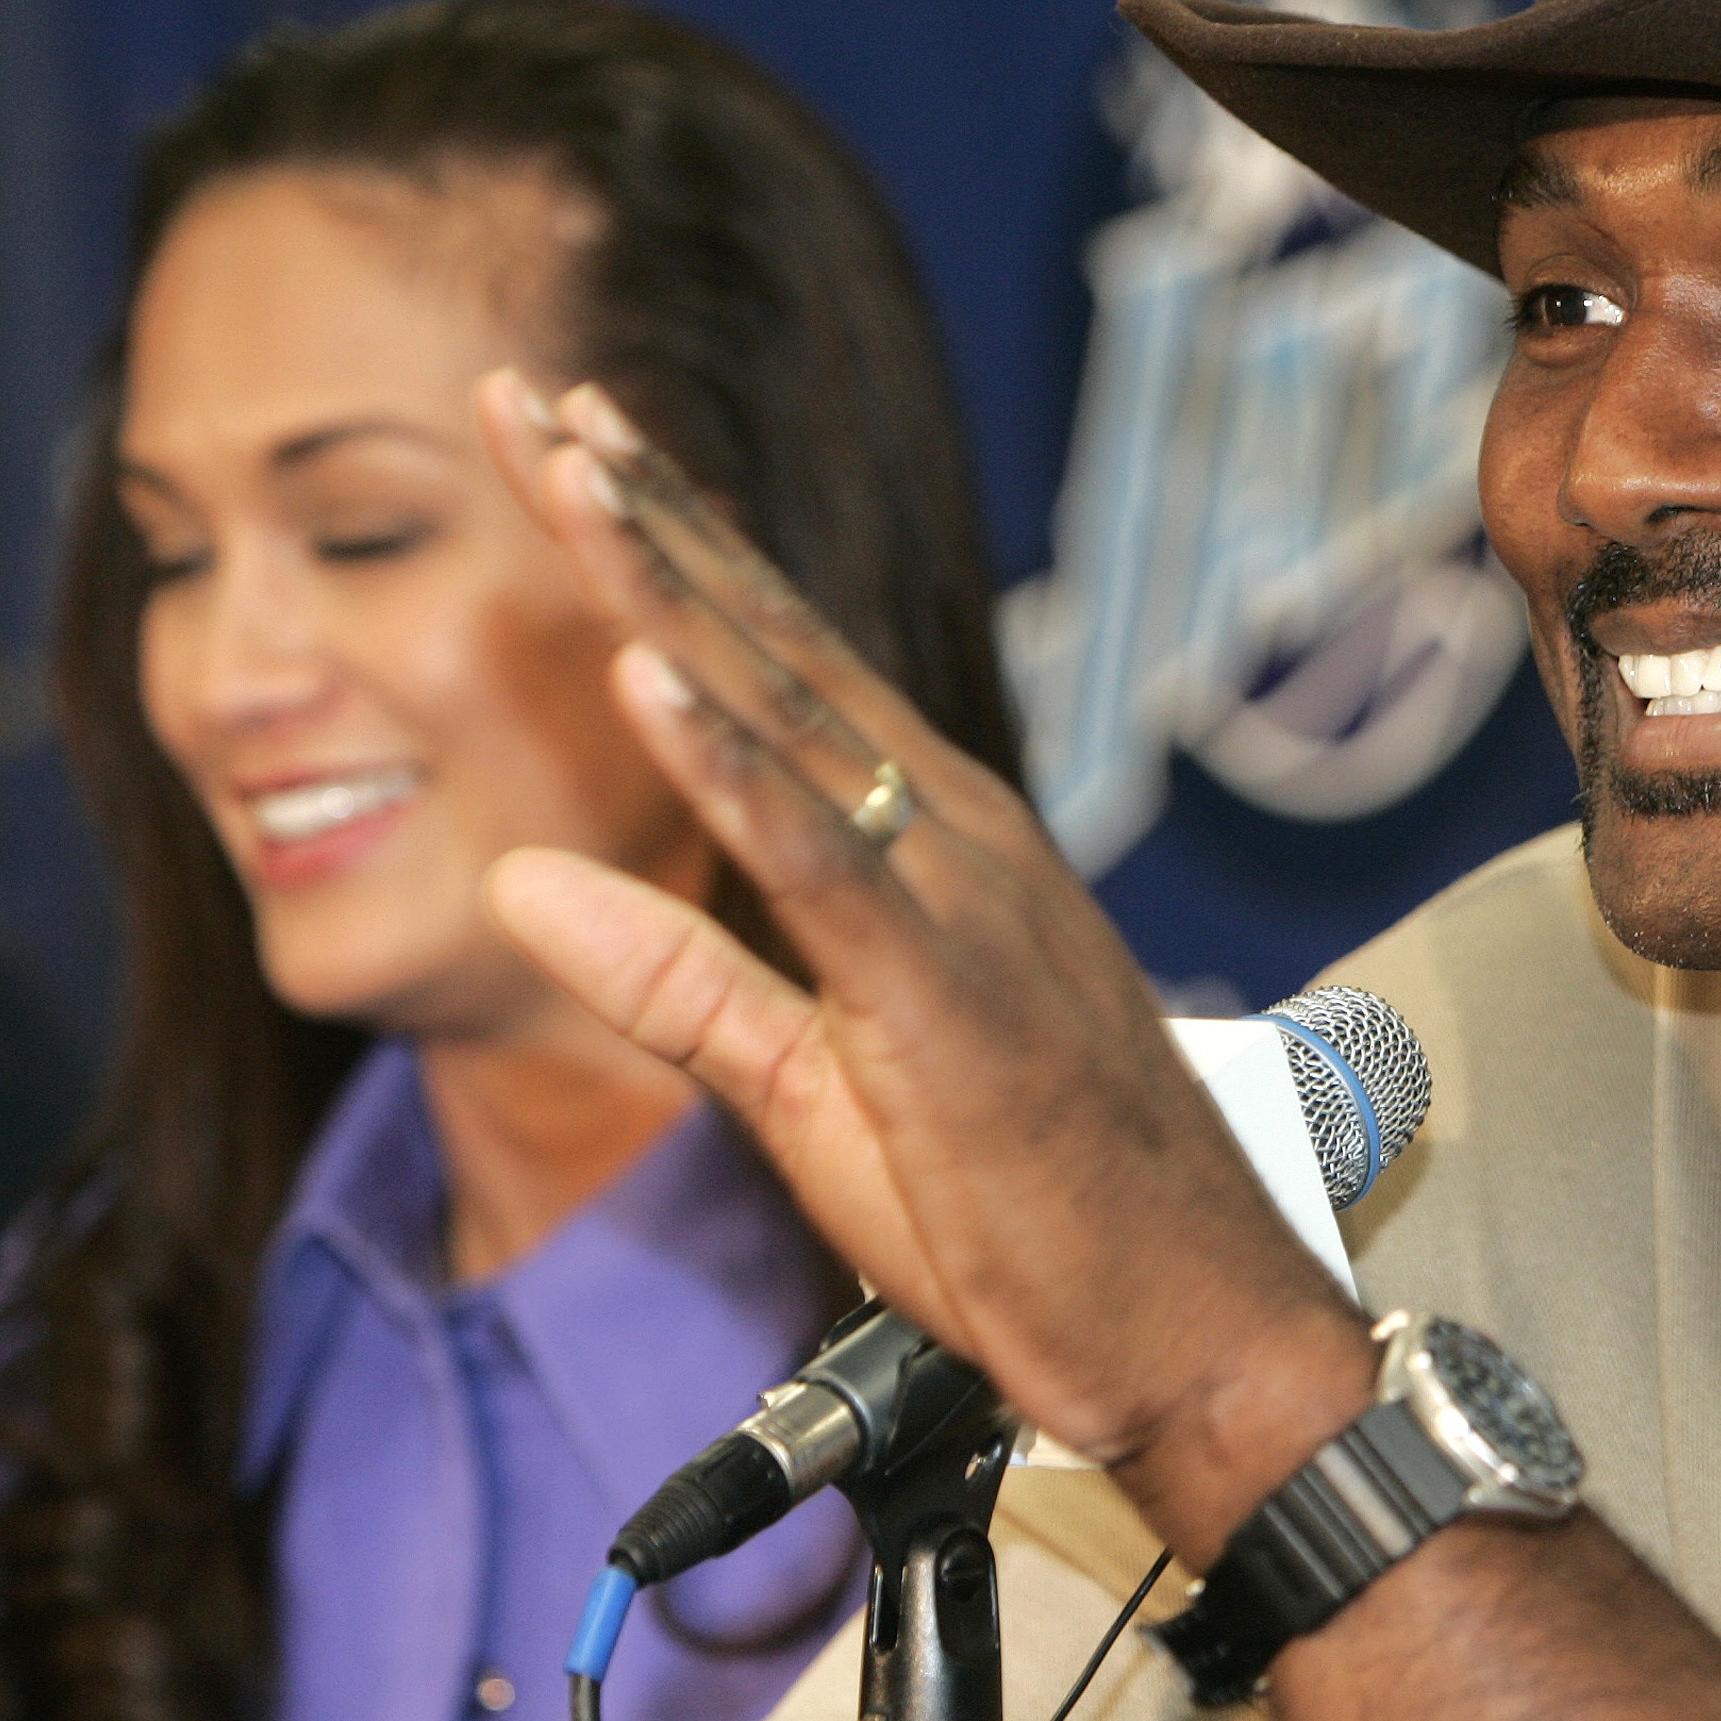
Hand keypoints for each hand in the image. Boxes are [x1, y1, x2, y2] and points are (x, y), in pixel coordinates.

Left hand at [472, 369, 1374, 1557]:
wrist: (1203, 1327)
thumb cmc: (1037, 1218)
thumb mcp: (812, 1093)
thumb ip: (672, 979)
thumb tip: (517, 880)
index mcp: (931, 848)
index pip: (772, 674)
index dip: (662, 556)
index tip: (564, 450)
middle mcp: (954, 835)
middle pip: (772, 651)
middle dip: (642, 518)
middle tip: (528, 393)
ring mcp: (965, 899)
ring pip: (794, 717)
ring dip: (670, 585)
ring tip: (569, 466)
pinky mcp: (954, 995)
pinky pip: (827, 864)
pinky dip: (734, 767)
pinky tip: (652, 678)